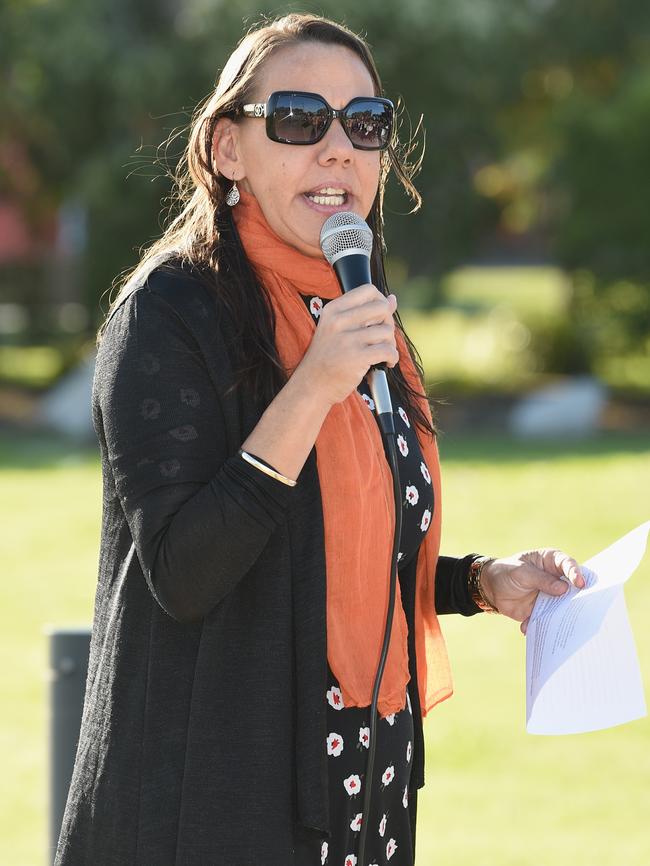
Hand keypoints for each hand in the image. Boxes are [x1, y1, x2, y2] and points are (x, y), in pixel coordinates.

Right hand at [296, 284, 398, 406]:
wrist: (312, 385)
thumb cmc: (327, 358)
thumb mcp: (338, 329)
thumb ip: (364, 313)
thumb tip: (392, 299)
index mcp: (333, 310)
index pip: (368, 290)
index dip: (381, 302)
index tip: (380, 317)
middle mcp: (338, 321)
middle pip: (382, 308)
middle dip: (388, 323)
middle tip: (382, 338)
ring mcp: (347, 340)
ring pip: (387, 331)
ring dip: (390, 344)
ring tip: (382, 354)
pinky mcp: (357, 358)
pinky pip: (388, 350)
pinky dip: (392, 358)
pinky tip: (386, 363)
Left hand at [480, 549, 584, 634]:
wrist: (491, 588)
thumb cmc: (507, 572)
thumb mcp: (521, 572)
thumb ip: (541, 579)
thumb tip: (564, 589)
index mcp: (551, 562)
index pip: (567, 564)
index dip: (575, 573)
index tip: (580, 584)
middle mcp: (556, 579)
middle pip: (572, 588)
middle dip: (577, 597)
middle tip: (581, 607)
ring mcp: (551, 596)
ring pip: (563, 606)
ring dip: (562, 615)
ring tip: (559, 624)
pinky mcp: (544, 610)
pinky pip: (548, 619)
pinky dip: (541, 625)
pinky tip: (527, 628)